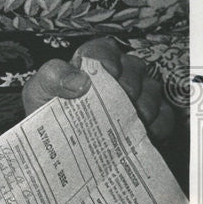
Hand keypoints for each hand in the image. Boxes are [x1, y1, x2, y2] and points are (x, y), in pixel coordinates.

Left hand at [22, 36, 173, 140]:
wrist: (56, 154)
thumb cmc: (45, 118)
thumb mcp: (38, 94)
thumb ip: (52, 77)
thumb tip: (80, 81)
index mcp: (87, 66)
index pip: (104, 50)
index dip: (109, 59)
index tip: (109, 74)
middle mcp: (114, 77)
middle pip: (134, 68)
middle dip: (128, 86)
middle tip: (119, 104)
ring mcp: (133, 97)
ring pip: (152, 90)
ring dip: (143, 106)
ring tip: (128, 122)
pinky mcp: (148, 119)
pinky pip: (164, 115)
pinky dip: (157, 124)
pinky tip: (143, 133)